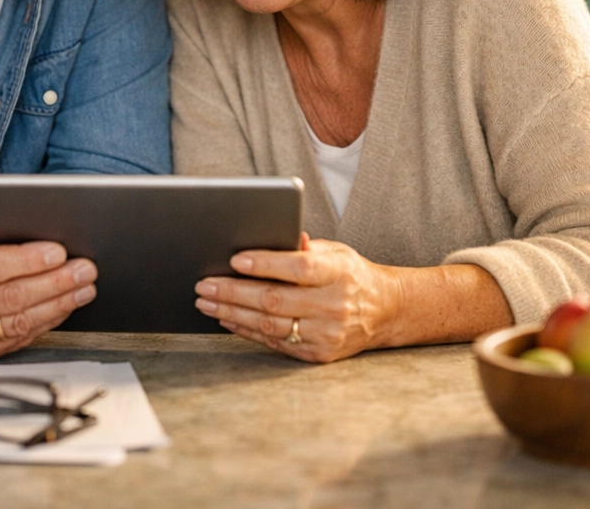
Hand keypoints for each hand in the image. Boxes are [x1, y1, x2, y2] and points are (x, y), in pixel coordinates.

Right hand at [0, 212, 97, 361]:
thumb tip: (31, 226)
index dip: (27, 261)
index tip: (59, 252)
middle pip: (11, 297)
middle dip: (55, 282)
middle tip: (85, 269)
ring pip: (18, 322)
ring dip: (58, 304)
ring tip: (84, 288)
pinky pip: (18, 338)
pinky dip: (47, 322)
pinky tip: (64, 306)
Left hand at [194, 233, 397, 362]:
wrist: (384, 311)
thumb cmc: (351, 274)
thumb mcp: (336, 251)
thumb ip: (304, 247)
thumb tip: (273, 235)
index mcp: (338, 273)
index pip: (297, 267)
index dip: (264, 264)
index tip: (234, 260)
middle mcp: (333, 306)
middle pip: (275, 300)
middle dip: (233, 292)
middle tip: (205, 285)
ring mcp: (326, 334)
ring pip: (270, 325)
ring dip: (232, 314)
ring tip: (207, 303)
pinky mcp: (318, 354)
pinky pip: (274, 342)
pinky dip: (246, 330)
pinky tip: (227, 319)